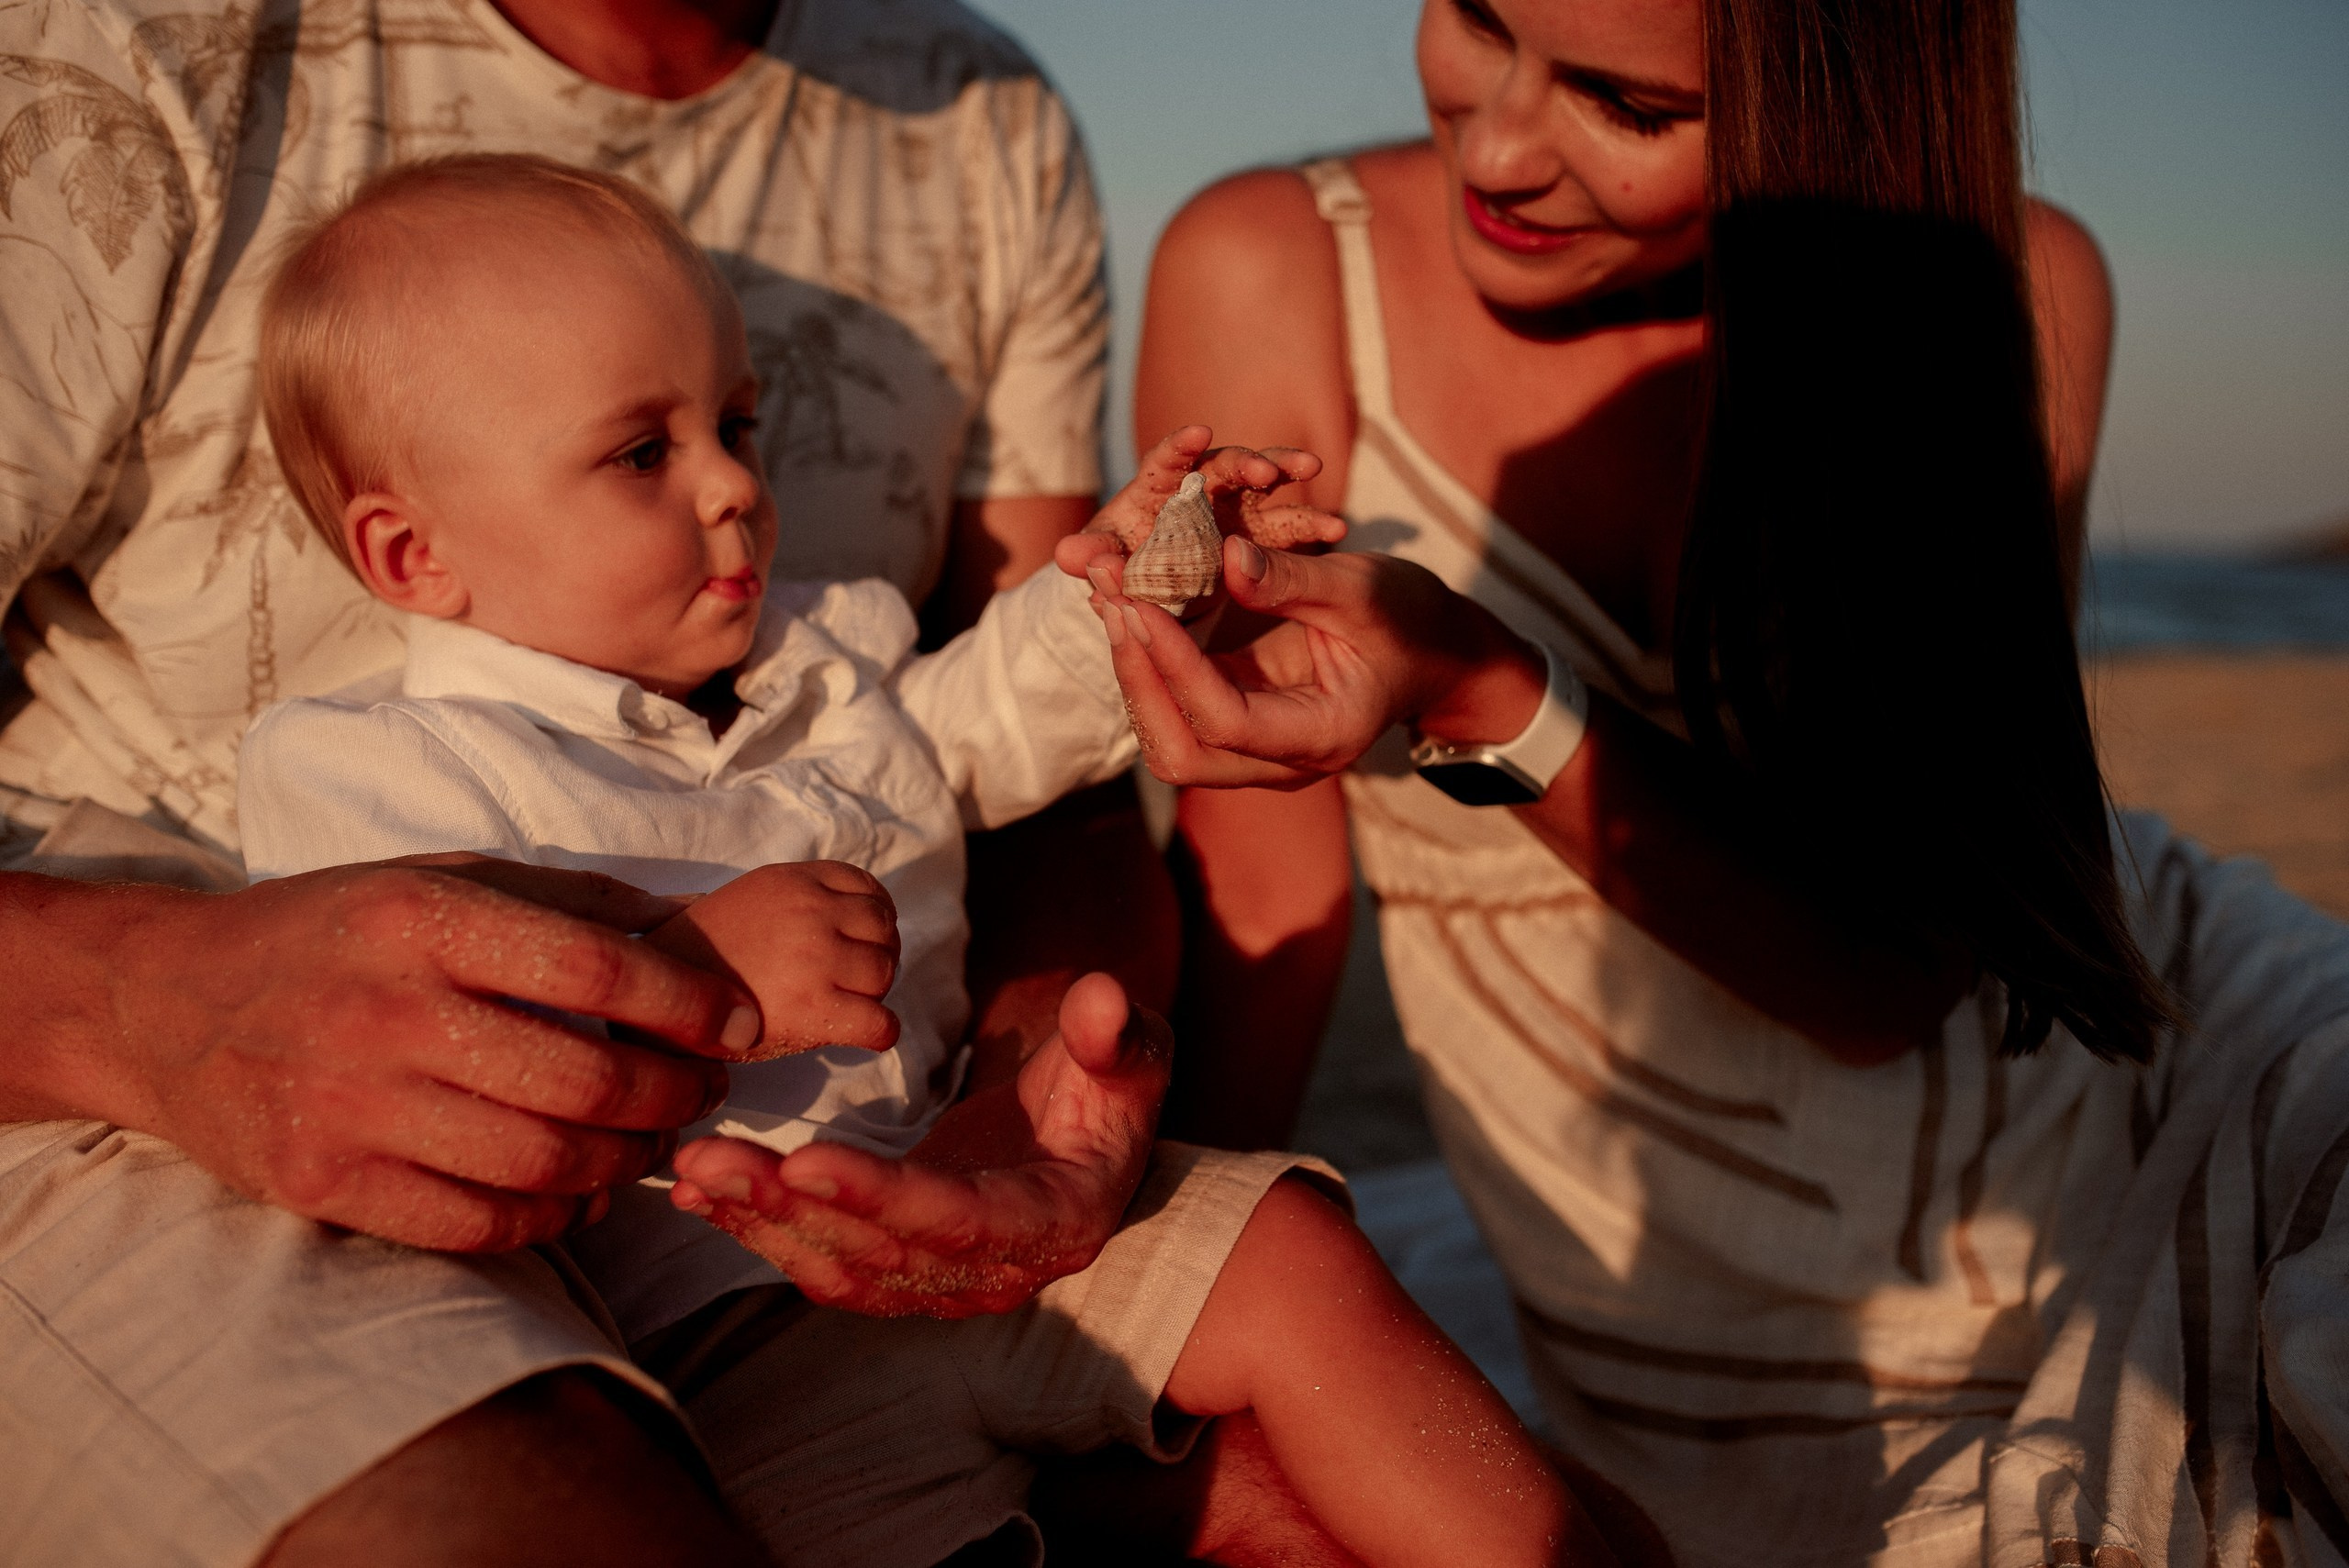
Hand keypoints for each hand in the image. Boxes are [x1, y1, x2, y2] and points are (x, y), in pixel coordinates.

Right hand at [104, 855, 759, 1250]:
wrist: (161, 1001)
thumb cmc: (329, 932)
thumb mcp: (434, 878)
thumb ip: (562, 899)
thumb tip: (682, 923)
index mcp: (423, 920)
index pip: (598, 970)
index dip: (690, 1004)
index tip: (740, 1024)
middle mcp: (388, 1012)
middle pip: (583, 1080)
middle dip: (670, 1095)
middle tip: (698, 1093)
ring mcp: (350, 1107)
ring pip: (541, 1162)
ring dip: (622, 1163)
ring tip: (646, 1143)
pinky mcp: (323, 1184)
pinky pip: (476, 1226)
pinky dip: (551, 1220)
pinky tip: (578, 1195)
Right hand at [643, 861, 900, 1058]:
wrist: (653, 1002)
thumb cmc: (699, 957)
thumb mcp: (747, 899)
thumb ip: (796, 898)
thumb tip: (842, 911)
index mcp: (794, 881)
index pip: (868, 889)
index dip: (874, 919)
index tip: (861, 941)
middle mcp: (811, 913)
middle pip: (884, 930)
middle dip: (876, 955)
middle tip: (851, 980)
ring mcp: (817, 960)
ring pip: (886, 973)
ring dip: (873, 993)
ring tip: (844, 1005)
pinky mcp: (817, 1011)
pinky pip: (882, 1022)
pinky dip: (880, 1033)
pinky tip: (861, 1036)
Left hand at [669, 971, 1169, 1317]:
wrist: (1092, 1144)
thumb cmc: (1111, 1091)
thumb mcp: (1132, 1057)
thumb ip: (1116, 1037)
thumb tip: (1103, 999)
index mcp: (1053, 1223)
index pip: (959, 1219)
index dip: (882, 1195)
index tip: (806, 1161)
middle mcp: (992, 1272)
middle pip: (878, 1251)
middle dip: (788, 1207)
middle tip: (712, 1158)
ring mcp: (941, 1279)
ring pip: (838, 1264)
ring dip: (760, 1221)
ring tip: (695, 1170)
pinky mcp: (899, 1265)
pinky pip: (823, 1258)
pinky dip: (761, 1228)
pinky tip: (705, 1190)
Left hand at [1062, 426, 1347, 622]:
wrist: (1152, 588)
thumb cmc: (1125, 564)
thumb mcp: (1108, 562)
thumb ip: (1093, 557)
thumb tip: (1068, 553)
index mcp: (1158, 487)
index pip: (1167, 460)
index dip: (1179, 447)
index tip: (1196, 434)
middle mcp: (1202, 488)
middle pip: (1227, 464)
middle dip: (1248, 461)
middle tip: (1269, 468)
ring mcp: (1236, 508)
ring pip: (1266, 485)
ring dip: (1289, 473)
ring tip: (1314, 470)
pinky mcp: (1261, 534)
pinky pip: (1288, 527)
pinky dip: (1311, 525)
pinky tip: (1338, 531)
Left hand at [1079, 537, 1544, 787]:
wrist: (1435, 652)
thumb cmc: (1412, 620)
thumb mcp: (1363, 590)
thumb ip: (1294, 580)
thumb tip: (1224, 555)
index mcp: (1323, 735)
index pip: (1228, 721)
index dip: (1177, 667)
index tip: (1142, 607)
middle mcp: (1284, 763)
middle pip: (1182, 753)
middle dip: (1139, 680)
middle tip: (1112, 602)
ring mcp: (1259, 753)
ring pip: (1169, 739)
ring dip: (1134, 672)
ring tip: (1109, 596)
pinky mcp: (1240, 726)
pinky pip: (1179, 710)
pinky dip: (1150, 664)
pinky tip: (1131, 607)